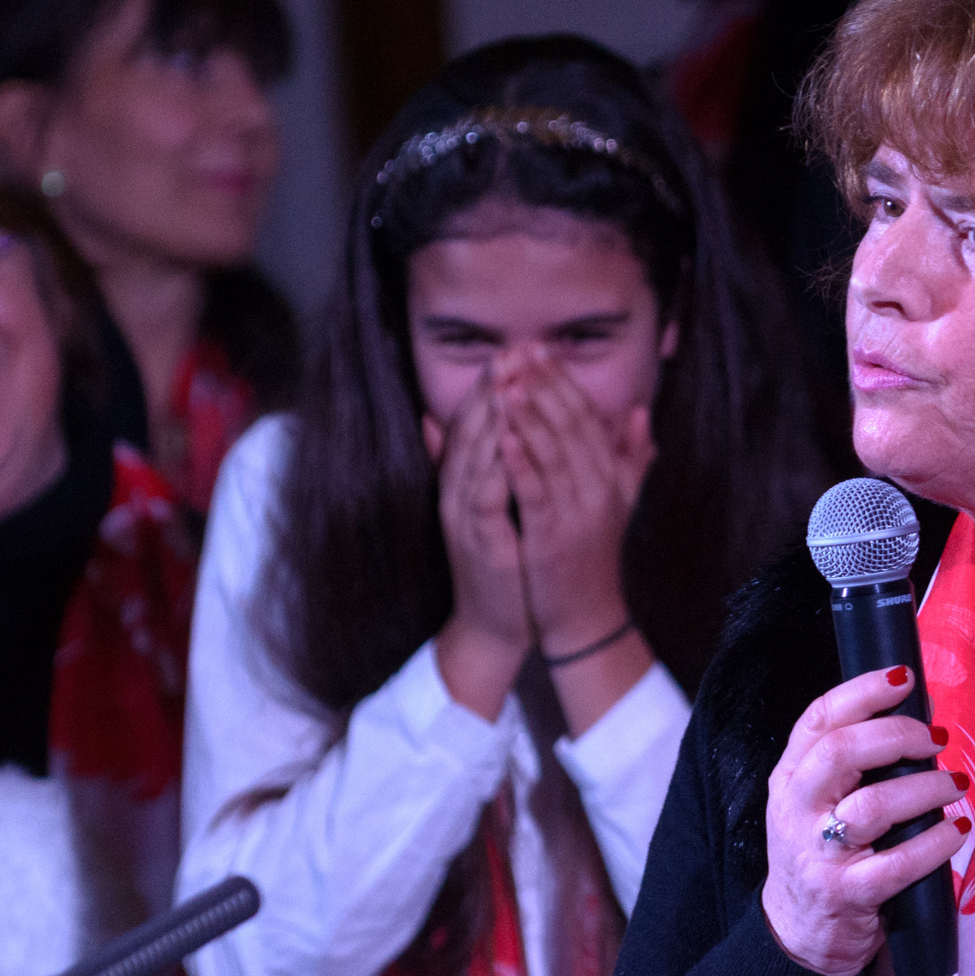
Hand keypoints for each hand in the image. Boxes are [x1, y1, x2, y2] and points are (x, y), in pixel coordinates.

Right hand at [426, 374, 531, 717]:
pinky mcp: (477, 539)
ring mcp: (463, 515)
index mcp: (466, 481)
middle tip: (511, 352)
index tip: (516, 350)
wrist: (496, 625)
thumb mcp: (497, 507)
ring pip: (473, 456)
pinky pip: (483, 497)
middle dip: (491, 389)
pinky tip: (509, 443)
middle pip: (470, 430)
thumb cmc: (506, 563)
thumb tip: (459, 423)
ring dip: (489, 419)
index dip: (493, 385)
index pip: (476, 422)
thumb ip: (487, 465)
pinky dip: (495, 468)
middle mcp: (458, 492)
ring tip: (508, 383)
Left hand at [495, 349, 653, 654]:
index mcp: (610, 477)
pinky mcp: (554, 538)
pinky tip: (504, 438)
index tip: (538, 349)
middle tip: (519, 351)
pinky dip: (522, 463)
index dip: (562, 381)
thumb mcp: (617, 503)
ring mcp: (578, 514)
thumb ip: (630, 458)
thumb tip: (639, 413)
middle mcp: (600, 489)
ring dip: (530, 415)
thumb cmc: (593, 559)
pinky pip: (536, 493)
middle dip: (544, 385)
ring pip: (555, 453)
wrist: (587, 620)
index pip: (588, 417)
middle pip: (572, 426)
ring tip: (508, 383)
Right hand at [760, 666, 970, 975]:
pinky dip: (935, 843)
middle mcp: (797, 808)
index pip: (818, 719)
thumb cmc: (819, 853)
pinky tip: (955, 830)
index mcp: (790, 776)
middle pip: (840, 752)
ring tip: (954, 785)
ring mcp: (819, 853)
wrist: (798, 932)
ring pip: (873, 805)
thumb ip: (853, 761)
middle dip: (897, 735)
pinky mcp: (847, 893)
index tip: (903, 678)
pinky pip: (898, 863)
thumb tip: (920, 712)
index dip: (862, 692)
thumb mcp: (816, 800)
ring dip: (924, 788)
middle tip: (935, 738)